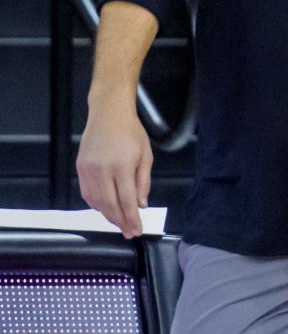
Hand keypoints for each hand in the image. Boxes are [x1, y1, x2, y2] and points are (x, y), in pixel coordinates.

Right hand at [76, 99, 152, 238]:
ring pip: (96, 202)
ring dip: (108, 215)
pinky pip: (87, 194)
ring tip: (120, 223)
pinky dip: (97, 205)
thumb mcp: (146, 155)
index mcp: (121, 166)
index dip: (132, 218)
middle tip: (129, 232)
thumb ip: (143, 182)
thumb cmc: (131, 132)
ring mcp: (88, 170)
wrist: (108, 114)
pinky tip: (106, 209)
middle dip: (120, 222)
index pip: (127, 200)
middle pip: (110, 205)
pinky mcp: (80, 168)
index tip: (137, 231)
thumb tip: (141, 205)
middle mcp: (102, 170)